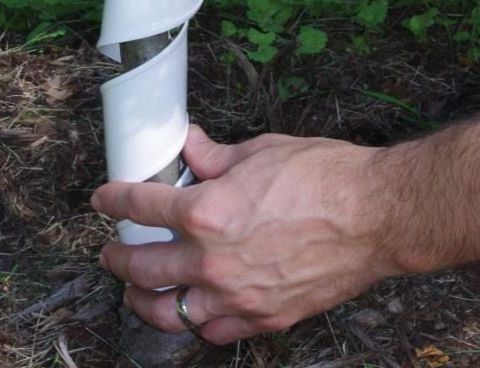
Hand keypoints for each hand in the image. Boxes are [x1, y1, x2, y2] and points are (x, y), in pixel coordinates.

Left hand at [91, 125, 402, 343]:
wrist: (376, 215)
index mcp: (207, 211)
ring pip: (167, 312)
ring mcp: (237, 296)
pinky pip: (213, 331)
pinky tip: (191, 310)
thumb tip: (190, 148)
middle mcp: (213, 260)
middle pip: (142, 266)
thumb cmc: (323, 176)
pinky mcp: (264, 317)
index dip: (114, 200)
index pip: (141, 205)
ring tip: (134, 291)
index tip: (103, 199)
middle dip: (116, 256)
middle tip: (110, 250)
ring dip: (142, 300)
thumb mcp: (260, 151)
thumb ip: (215, 157)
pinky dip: (195, 321)